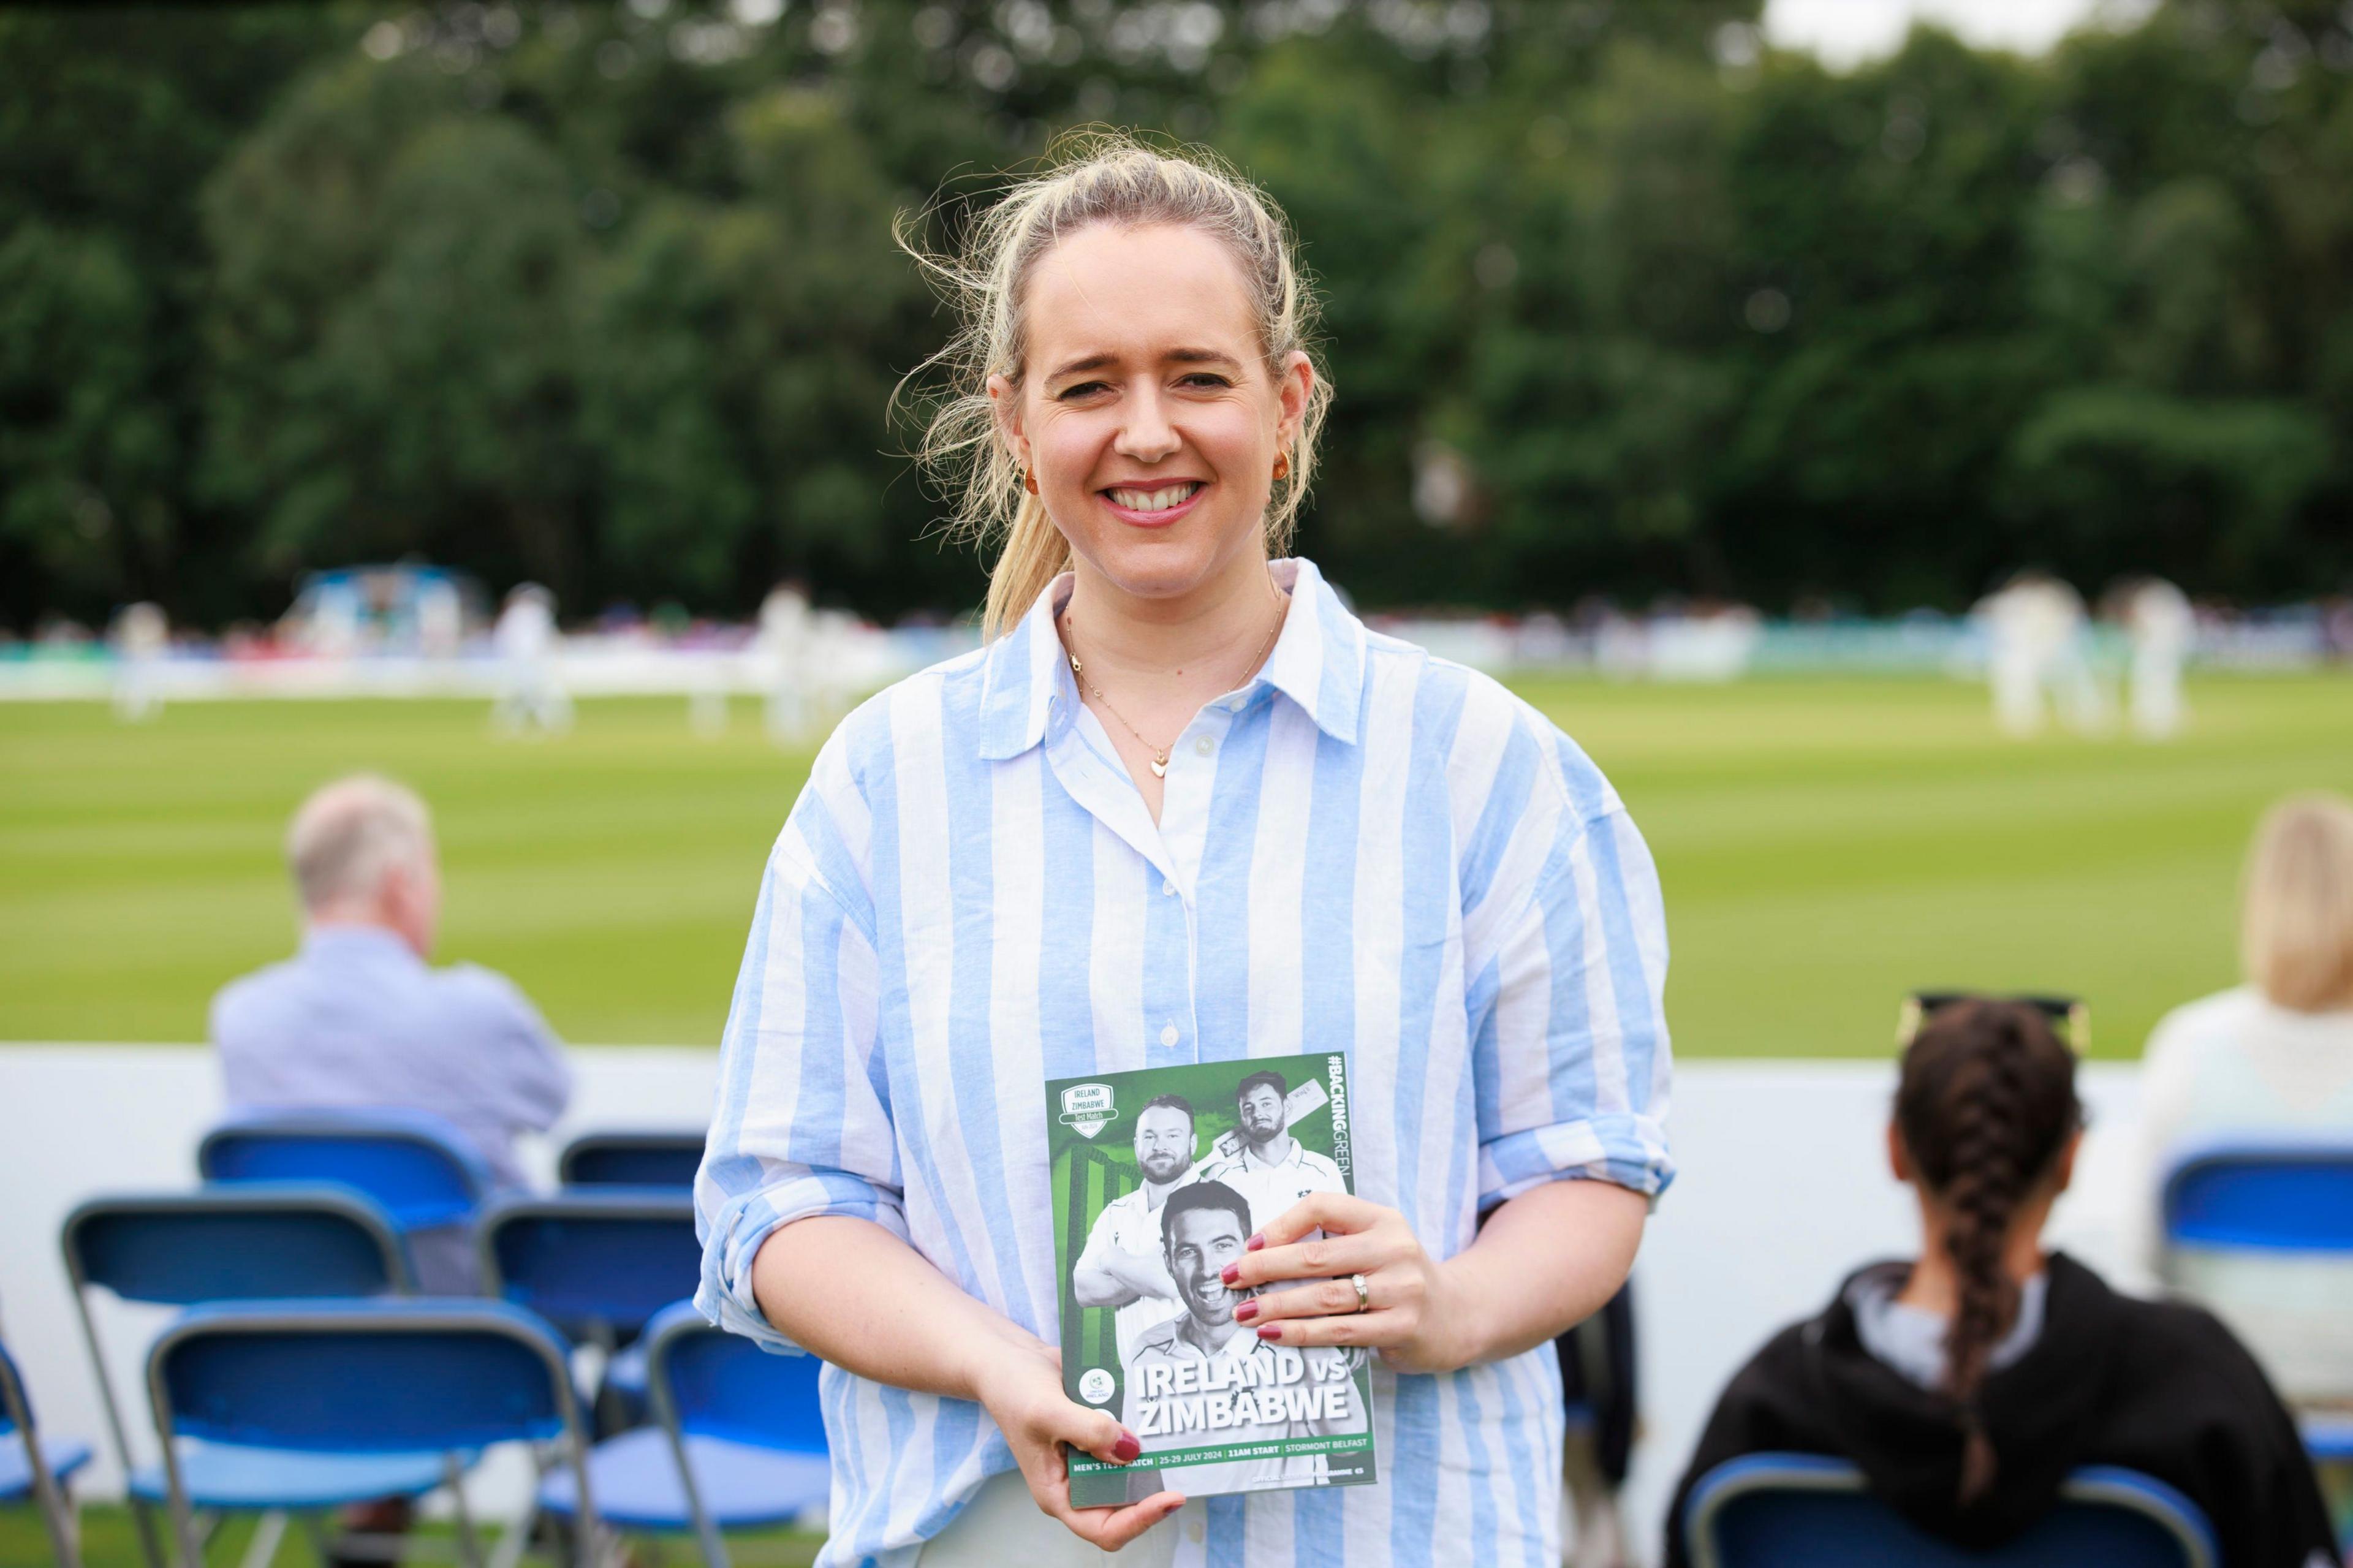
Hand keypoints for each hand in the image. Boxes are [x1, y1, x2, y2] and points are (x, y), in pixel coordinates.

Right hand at [970, 1333, 1184, 1549]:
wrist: (1009, 1357)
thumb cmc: (1013, 1390)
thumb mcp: (1048, 1412)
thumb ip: (1089, 1432)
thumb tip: (1131, 1451)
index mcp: (1059, 1493)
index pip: (1104, 1528)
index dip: (1139, 1520)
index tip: (1169, 1497)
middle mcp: (1077, 1482)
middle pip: (1125, 1503)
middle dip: (1152, 1487)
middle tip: (1180, 1460)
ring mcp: (1089, 1457)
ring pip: (1131, 1470)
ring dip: (1152, 1457)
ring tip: (1175, 1436)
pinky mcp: (1099, 1433)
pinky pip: (1127, 1440)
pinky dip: (1142, 1430)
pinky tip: (1156, 1413)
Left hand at [1220, 1192, 1472, 1374]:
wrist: (1458, 1315)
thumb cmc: (1398, 1277)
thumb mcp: (1374, 1243)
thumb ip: (1331, 1241)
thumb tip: (1258, 1252)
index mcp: (1382, 1219)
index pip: (1322, 1206)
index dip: (1281, 1224)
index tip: (1250, 1245)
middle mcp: (1394, 1248)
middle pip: (1316, 1256)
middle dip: (1264, 1268)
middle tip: (1229, 1278)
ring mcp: (1402, 1289)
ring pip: (1324, 1297)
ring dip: (1276, 1305)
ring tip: (1242, 1312)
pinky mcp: (1403, 1326)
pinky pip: (1341, 1331)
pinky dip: (1301, 1333)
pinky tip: (1272, 1334)